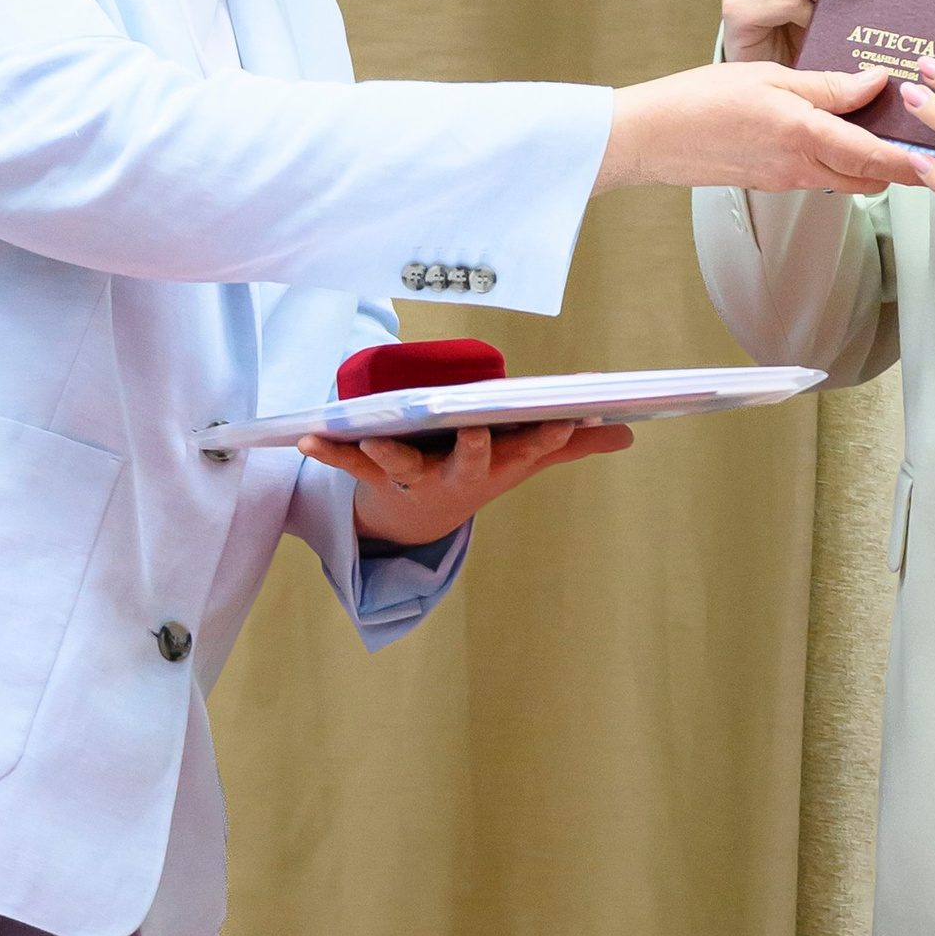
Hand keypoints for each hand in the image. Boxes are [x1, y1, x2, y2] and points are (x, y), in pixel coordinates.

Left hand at [298, 417, 635, 551]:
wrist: (421, 516)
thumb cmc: (478, 469)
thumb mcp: (526, 458)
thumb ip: (573, 442)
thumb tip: (627, 431)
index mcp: (499, 464)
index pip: (531, 449)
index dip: (548, 436)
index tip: (566, 419)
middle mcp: (460, 473)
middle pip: (471, 461)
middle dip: (476, 448)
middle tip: (478, 431)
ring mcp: (417, 476)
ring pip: (404, 465)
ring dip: (387, 454)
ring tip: (371, 438)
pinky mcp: (377, 475)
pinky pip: (350, 466)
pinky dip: (329, 452)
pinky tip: (307, 438)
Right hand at [596, 60, 913, 194]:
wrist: (650, 138)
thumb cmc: (700, 100)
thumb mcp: (770, 78)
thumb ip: (826, 85)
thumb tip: (875, 83)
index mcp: (804, 137)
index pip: (874, 158)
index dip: (912, 161)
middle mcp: (800, 168)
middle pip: (869, 178)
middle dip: (899, 165)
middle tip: (921, 136)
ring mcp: (786, 179)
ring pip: (846, 178)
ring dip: (870, 162)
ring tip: (885, 127)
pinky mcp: (772, 180)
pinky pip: (820, 174)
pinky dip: (840, 159)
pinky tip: (837, 129)